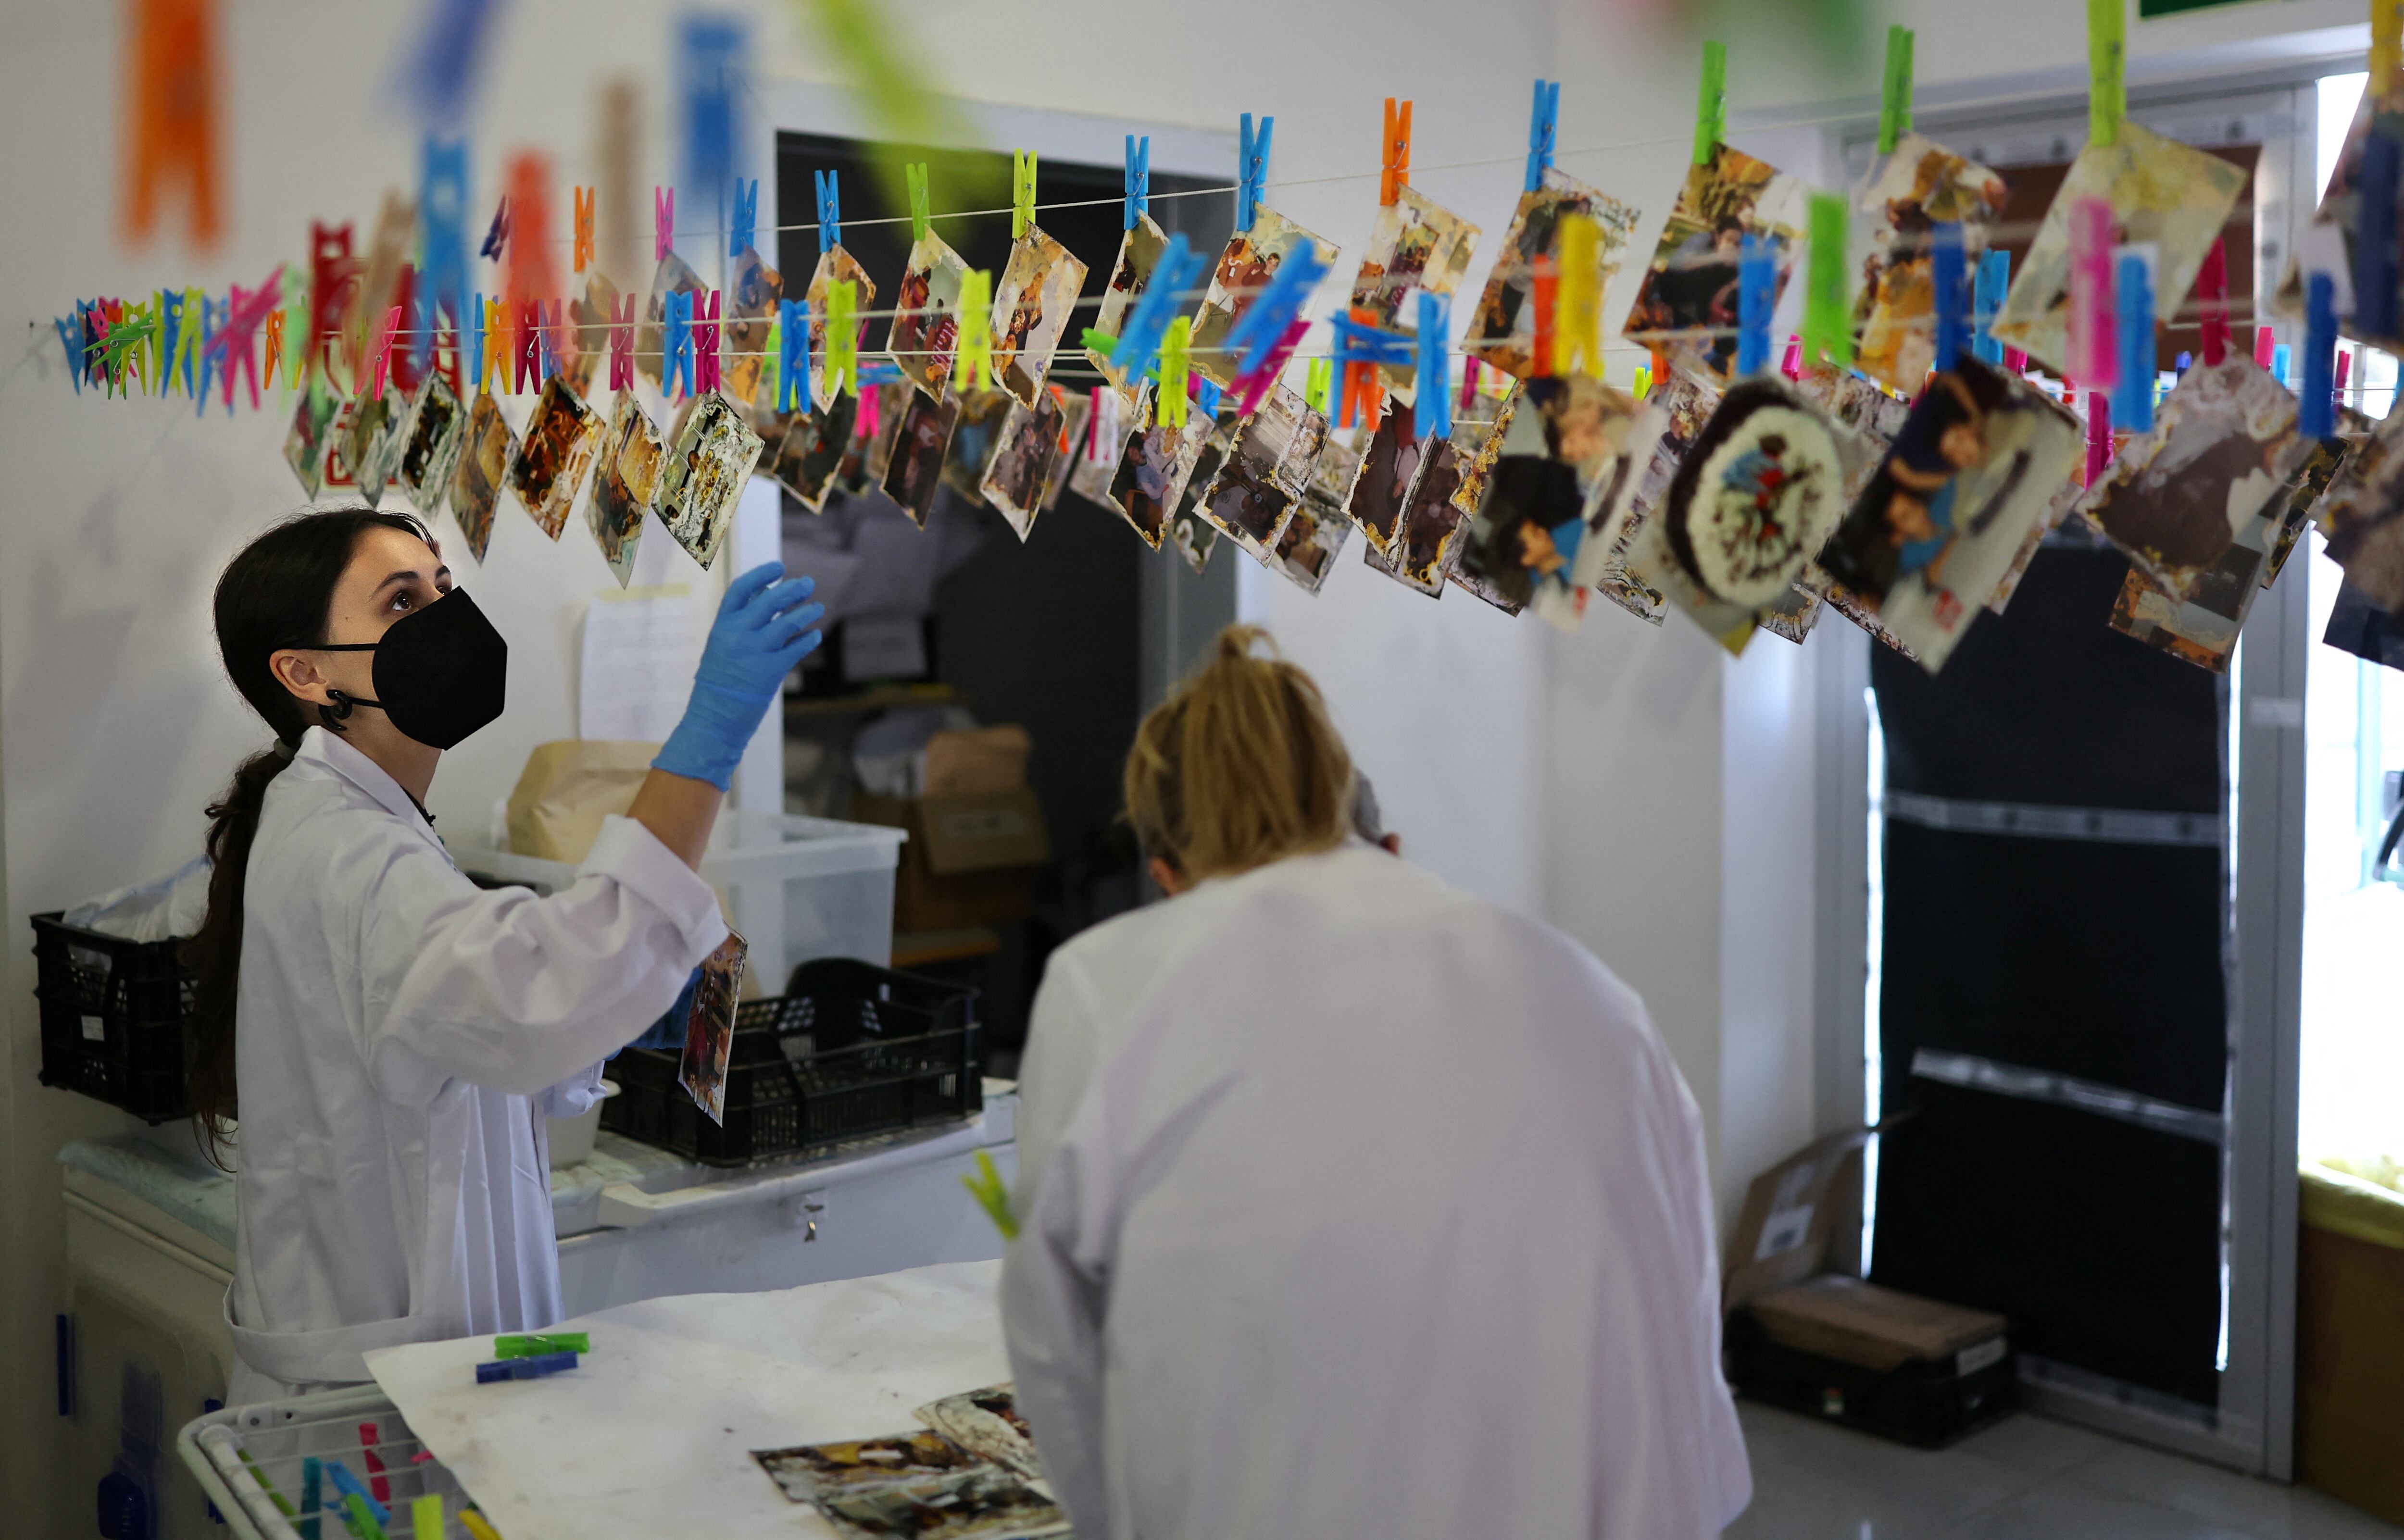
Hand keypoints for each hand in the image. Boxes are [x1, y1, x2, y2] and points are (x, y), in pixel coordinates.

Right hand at [652, 563, 823, 791]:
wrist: (714, 718)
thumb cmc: (719, 679)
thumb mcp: (721, 645)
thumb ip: (741, 620)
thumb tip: (764, 592)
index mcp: (722, 625)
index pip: (742, 589)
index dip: (762, 575)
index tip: (780, 567)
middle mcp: (738, 634)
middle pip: (770, 601)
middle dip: (793, 590)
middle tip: (808, 584)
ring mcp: (755, 652)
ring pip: (788, 623)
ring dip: (806, 612)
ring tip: (818, 608)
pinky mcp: (771, 671)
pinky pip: (796, 649)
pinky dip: (808, 639)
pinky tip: (815, 635)